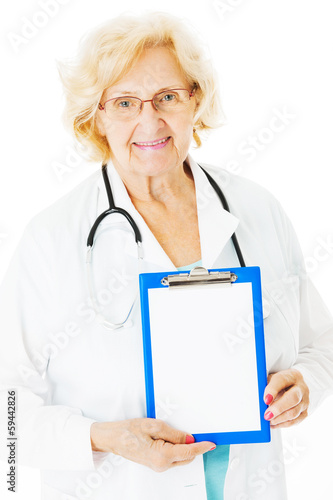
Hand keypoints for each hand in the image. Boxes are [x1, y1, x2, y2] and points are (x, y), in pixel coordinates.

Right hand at [90, 418, 214, 471]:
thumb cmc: (129, 431)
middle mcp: (161, 465)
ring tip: (166, 430)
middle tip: (191, 429)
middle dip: (191, 444)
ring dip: (181, 445)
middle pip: (187, 456)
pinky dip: (174, 447)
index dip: (202, 447)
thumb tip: (189, 439)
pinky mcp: (156, 464)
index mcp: (162, 456)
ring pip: (179, 456)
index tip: (212, 443)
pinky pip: (172, 456)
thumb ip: (174, 434)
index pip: (189, 452)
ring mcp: (158, 466)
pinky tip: (165, 436)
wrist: (113, 438)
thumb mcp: (154, 426)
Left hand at [263, 368, 309, 428]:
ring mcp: (305, 401)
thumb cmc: (280, 383)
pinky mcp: (305, 412)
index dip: (273, 390)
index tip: (265, 400)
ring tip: (269, 420)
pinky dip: (283, 424)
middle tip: (267, 415)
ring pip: (294, 412)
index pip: (282, 381)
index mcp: (292, 376)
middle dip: (278, 408)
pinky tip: (274, 424)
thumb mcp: (273, 379)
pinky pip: (295, 421)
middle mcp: (301, 388)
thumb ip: (267, 386)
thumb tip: (261, 399)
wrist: (294, 386)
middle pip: (293, 398)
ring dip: (279, 418)